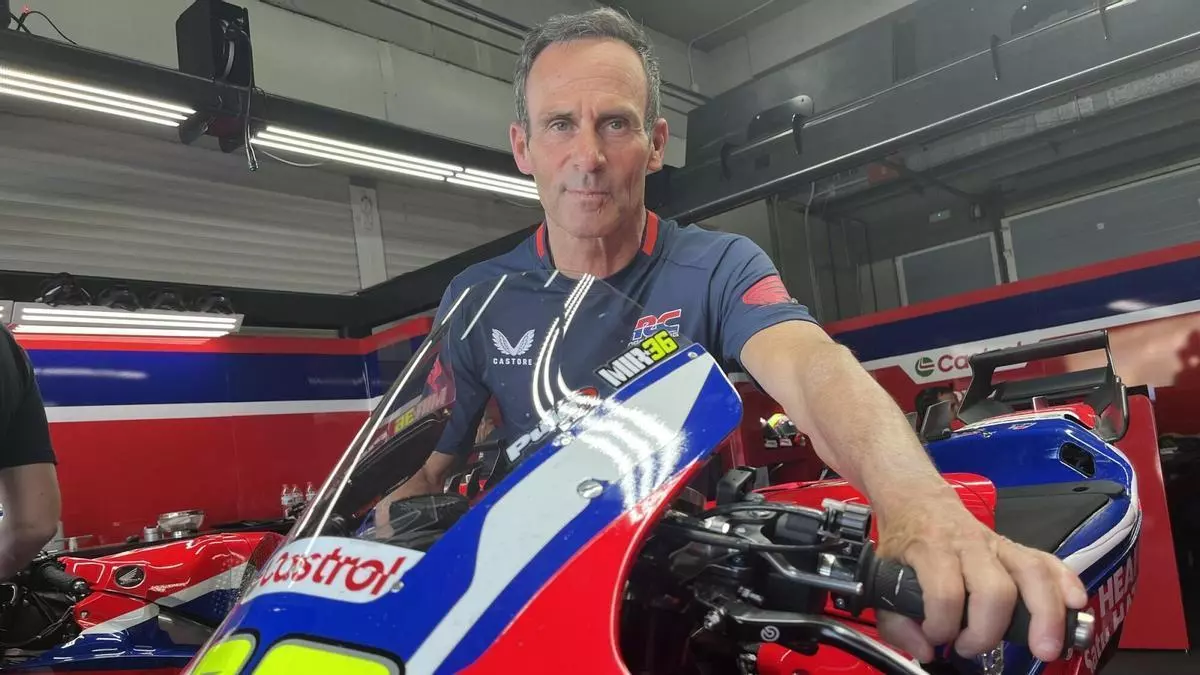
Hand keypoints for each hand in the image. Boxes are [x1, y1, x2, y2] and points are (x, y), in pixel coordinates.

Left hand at [874, 498, 1088, 662]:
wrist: (917, 501)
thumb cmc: (905, 543)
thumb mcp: (883, 576)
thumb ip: (895, 621)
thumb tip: (924, 649)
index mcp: (932, 550)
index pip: (945, 592)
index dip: (942, 625)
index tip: (937, 637)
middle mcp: (969, 546)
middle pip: (994, 590)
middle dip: (988, 631)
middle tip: (971, 648)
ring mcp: (997, 545)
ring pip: (1032, 575)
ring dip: (1045, 615)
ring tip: (1044, 647)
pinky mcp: (1016, 548)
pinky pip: (1049, 562)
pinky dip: (1067, 583)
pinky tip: (1075, 605)